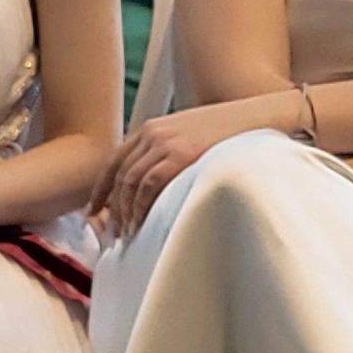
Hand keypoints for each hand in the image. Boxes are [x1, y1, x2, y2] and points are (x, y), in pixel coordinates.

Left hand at [91, 100, 275, 238]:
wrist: (258, 118)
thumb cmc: (230, 134)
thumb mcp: (190, 138)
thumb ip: (169, 154)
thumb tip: (156, 185)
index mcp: (152, 128)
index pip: (115, 161)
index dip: (101, 189)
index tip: (93, 210)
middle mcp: (153, 133)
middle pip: (120, 175)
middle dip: (112, 207)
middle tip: (112, 232)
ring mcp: (166, 142)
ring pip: (130, 182)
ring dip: (124, 211)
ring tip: (127, 234)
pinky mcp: (182, 154)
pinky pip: (149, 185)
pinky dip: (140, 206)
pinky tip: (140, 223)